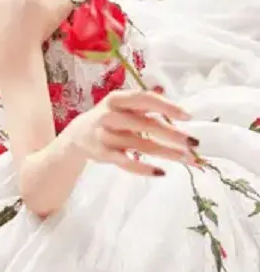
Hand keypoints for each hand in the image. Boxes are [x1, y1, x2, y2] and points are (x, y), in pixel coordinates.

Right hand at [66, 90, 198, 175]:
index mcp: (117, 99)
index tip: (187, 116)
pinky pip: (126, 163)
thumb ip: (146, 107)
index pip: (145, 99)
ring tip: (187, 159)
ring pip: (141, 145)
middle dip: (172, 134)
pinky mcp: (103, 154)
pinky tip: (160, 172)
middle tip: (194, 142)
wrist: (77, 135)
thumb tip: (180, 113)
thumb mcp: (123, 106)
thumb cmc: (110, 118)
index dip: (167, 106)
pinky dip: (143, 168)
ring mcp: (105, 135)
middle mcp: (110, 115)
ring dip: (166, 153)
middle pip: (146, 124)